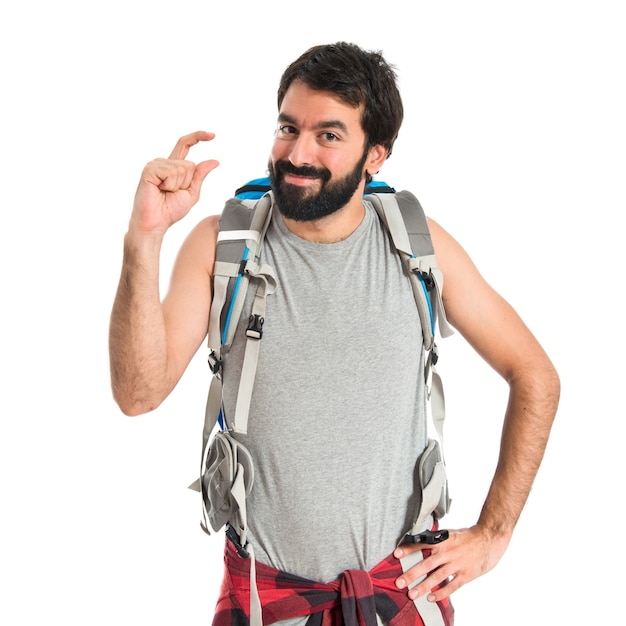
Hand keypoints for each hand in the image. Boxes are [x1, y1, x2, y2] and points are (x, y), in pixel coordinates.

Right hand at [130, 131, 218, 237]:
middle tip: (172, 193)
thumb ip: (200, 176)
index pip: (185, 145)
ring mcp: (155, 165)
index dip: (198, 137)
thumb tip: (214, 161)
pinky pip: (171, 172)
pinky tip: (159, 189)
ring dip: (178, 185)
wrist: (156, 223)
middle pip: (190, 164)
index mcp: (173, 166)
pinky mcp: (149, 170)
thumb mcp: (192, 192)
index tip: (213, 135)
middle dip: (187, 183)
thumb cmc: (169, 210)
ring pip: (183, 168)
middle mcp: (164, 162)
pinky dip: (170, 185)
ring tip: (165, 192)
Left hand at [394, 524, 509, 601]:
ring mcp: (457, 564)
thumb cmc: (468, 536)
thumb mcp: (450, 533)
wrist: (489, 538)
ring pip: (437, 578)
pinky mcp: (466, 575)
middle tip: (399, 582)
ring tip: (412, 594)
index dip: (409, 549)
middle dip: (412, 574)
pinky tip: (431, 598)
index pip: (422, 544)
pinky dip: (441, 593)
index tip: (396, 554)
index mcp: (443, 540)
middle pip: (426, 564)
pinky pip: (451, 586)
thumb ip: (437, 539)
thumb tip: (421, 540)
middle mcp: (448, 552)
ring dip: (423, 586)